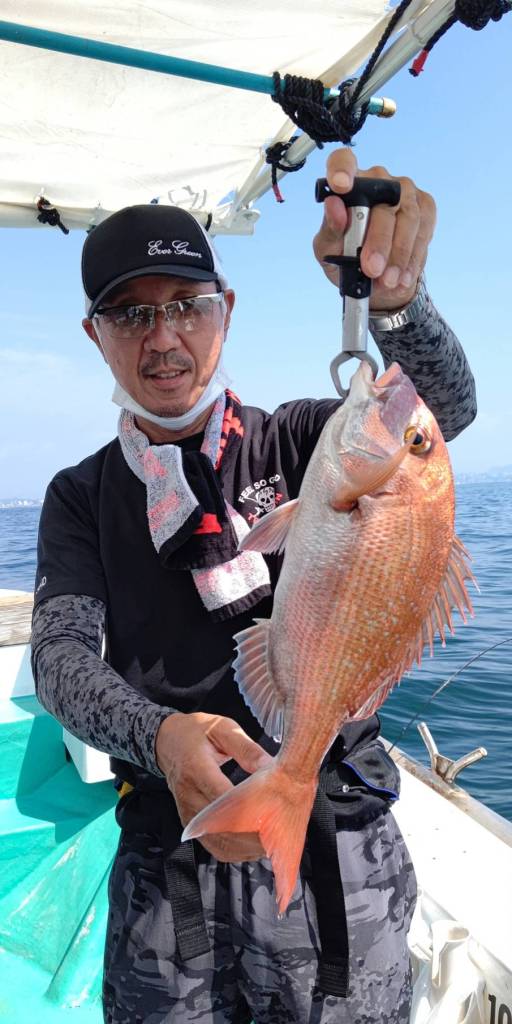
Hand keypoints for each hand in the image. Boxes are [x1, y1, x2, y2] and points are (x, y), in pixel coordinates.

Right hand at [156, 712, 271, 861]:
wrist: (168, 741)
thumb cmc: (197, 732)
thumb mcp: (223, 729)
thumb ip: (247, 749)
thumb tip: (272, 768)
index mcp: (196, 768)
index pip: (223, 797)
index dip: (250, 809)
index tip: (276, 812)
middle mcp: (189, 796)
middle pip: (223, 827)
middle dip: (254, 834)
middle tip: (281, 831)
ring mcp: (188, 815)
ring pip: (220, 843)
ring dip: (247, 848)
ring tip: (272, 840)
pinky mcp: (191, 825)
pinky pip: (214, 846)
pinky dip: (237, 851)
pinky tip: (254, 844)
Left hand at [313, 148, 435, 310]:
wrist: (376, 277)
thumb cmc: (346, 257)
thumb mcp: (328, 250)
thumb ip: (330, 229)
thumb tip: (333, 206)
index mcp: (347, 183)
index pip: (343, 161)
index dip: (342, 169)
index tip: (339, 186)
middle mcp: (377, 179)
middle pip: (382, 202)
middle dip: (379, 241)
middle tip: (372, 269)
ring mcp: (404, 189)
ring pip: (408, 217)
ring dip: (398, 254)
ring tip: (388, 280)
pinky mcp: (425, 205)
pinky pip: (424, 228)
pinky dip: (413, 257)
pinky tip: (403, 276)